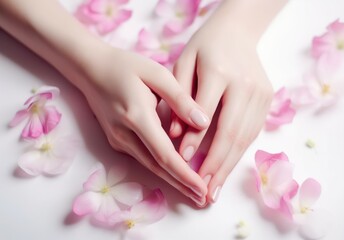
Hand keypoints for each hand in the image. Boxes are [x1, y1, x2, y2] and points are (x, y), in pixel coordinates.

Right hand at [80, 47, 209, 205]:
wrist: (90, 68)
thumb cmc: (126, 66)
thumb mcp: (156, 74)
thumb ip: (180, 99)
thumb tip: (203, 122)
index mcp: (137, 116)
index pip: (164, 154)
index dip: (184, 175)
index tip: (202, 189)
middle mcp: (125, 134)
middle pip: (157, 167)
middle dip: (181, 185)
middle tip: (203, 199)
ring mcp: (118, 139)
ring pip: (149, 165)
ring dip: (172, 180)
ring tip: (193, 191)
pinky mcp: (117, 140)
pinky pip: (142, 158)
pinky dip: (160, 168)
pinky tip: (175, 172)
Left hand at [170, 3, 273, 203]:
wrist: (237, 31)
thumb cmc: (204, 47)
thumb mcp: (183, 63)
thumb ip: (179, 97)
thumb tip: (176, 135)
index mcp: (219, 70)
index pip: (205, 113)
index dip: (194, 141)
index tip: (181, 162)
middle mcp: (245, 84)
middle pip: (230, 132)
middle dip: (216, 165)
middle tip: (203, 190)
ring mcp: (260, 93)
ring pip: (245, 137)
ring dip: (229, 166)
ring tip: (215, 189)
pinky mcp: (267, 99)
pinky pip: (253, 132)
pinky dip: (239, 154)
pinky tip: (227, 170)